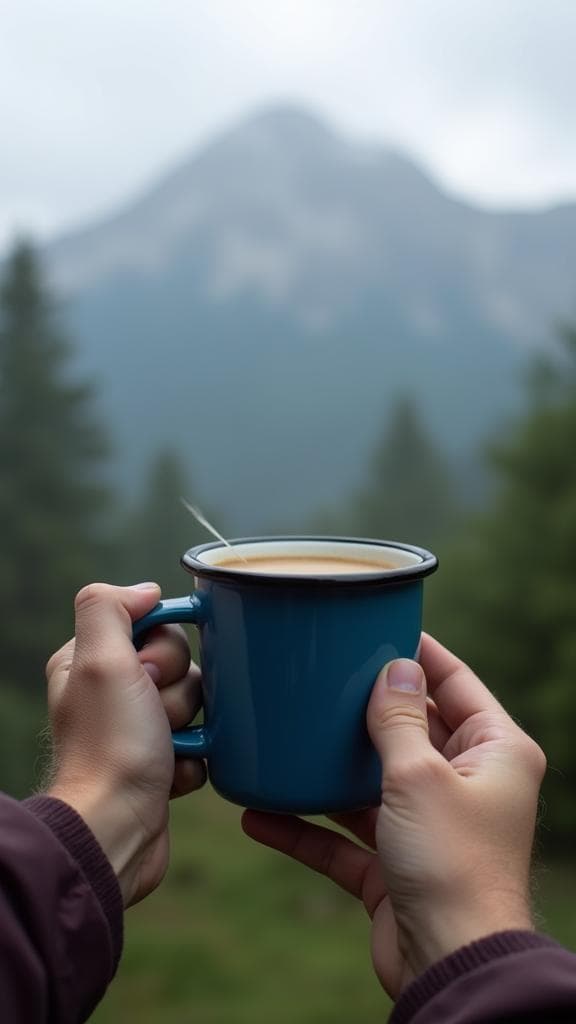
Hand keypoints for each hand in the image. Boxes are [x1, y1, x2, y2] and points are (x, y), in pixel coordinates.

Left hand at [46, 582, 204, 906]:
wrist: (116, 829)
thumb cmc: (109, 747)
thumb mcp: (99, 659)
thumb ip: (110, 607)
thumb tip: (146, 591)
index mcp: (91, 663)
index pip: (151, 624)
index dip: (164, 646)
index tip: (149, 671)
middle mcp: (112, 694)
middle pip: (180, 663)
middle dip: (180, 689)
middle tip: (155, 714)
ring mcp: (138, 731)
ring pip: (197, 701)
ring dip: (191, 725)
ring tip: (165, 748)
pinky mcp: (161, 764)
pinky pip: (203, 741)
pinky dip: (195, 757)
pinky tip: (172, 772)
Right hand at [242, 634, 545, 997]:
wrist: (450, 964)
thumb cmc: (452, 865)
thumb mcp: (419, 776)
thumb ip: (398, 720)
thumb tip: (394, 668)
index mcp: (495, 752)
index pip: (456, 683)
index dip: (418, 653)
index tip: (377, 626)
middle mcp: (466, 784)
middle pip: (410, 730)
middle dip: (365, 709)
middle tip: (321, 676)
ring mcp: (429, 825)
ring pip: (372, 783)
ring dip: (329, 768)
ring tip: (285, 735)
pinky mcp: (396, 866)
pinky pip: (345, 838)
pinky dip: (306, 828)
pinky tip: (259, 815)